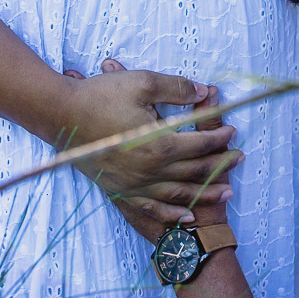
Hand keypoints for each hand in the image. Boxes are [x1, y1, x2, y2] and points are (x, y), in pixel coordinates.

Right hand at [59, 60, 240, 226]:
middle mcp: (149, 170)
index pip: (199, 143)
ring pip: (178, 194)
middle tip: (239, 160)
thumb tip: (207, 91)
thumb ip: (177, 88)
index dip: (219, 137)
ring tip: (227, 191)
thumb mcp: (142, 82)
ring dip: (205, 192)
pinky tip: (186, 215)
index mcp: (158, 143)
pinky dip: (171, 214)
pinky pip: (151, 208)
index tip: (234, 132)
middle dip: (220, 165)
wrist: (59, 116)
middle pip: (194, 170)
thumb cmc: (100, 95)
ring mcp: (134, 184)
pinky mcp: (119, 190)